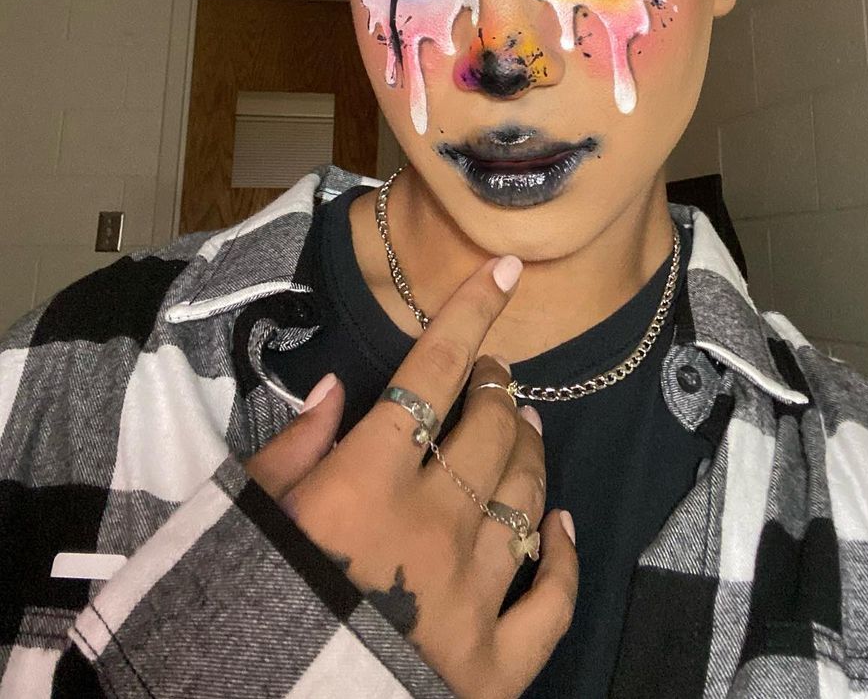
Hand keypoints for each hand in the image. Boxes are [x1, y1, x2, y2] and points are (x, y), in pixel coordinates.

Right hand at [245, 255, 578, 698]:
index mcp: (364, 481)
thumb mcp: (241, 516)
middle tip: (495, 377)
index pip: (432, 372)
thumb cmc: (239, 607)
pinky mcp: (493, 670)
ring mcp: (471, 598)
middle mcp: (431, 527)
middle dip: (499, 388)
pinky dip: (563, 557)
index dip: (471, 313)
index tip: (504, 272)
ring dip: (532, 452)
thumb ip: (291, 449)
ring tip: (529, 426)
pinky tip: (564, 527)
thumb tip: (339, 389)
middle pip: (492, 430)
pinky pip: (552, 602)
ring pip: (528, 498)